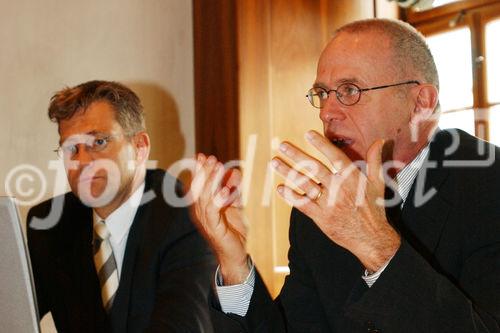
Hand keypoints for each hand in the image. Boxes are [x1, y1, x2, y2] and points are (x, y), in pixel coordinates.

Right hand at [190, 154, 249, 284]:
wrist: (235, 254)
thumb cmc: (233, 230)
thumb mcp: (234, 204)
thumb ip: (233, 189)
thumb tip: (234, 171)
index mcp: (202, 205)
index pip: (198, 184)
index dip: (200, 170)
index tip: (202, 155)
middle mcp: (200, 211)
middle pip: (198, 187)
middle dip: (203, 171)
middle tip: (209, 157)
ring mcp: (205, 220)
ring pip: (204, 196)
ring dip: (210, 180)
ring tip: (216, 166)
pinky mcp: (213, 227)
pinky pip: (213, 210)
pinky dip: (217, 198)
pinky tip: (223, 189)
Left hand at [272, 130, 400, 271]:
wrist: (372, 238)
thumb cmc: (374, 208)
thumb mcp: (378, 182)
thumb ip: (374, 160)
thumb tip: (379, 140)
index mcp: (352, 178)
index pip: (335, 156)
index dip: (321, 144)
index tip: (308, 133)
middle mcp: (339, 188)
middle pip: (314, 168)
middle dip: (297, 155)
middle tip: (282, 145)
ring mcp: (328, 203)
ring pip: (305, 184)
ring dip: (288, 172)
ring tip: (274, 162)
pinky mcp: (321, 217)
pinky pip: (302, 204)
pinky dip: (291, 196)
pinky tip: (280, 188)